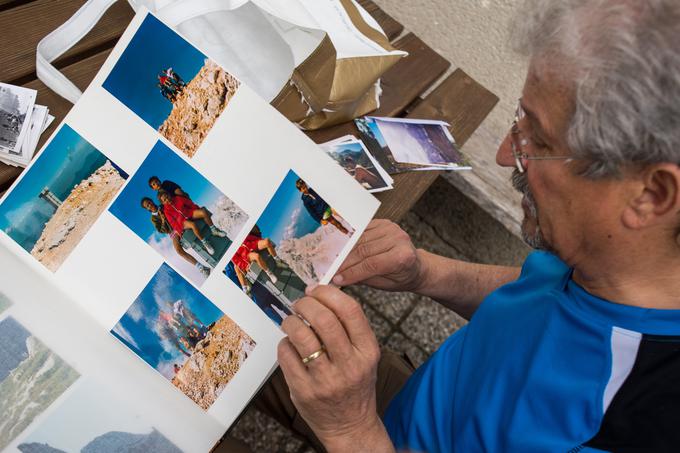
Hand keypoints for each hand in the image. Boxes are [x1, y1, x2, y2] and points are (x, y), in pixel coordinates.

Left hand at [278, 286, 391, 451]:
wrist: (350, 425)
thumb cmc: (355, 383)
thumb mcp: (365, 355)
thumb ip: (350, 328)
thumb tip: (323, 294)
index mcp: (367, 351)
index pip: (350, 310)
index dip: (329, 293)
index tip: (316, 290)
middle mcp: (349, 365)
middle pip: (325, 320)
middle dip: (306, 304)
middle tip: (300, 304)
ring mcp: (325, 380)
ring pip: (301, 336)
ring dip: (291, 321)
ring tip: (291, 321)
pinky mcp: (304, 391)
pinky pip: (286, 355)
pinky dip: (284, 343)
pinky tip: (289, 345)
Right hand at [332, 219, 422, 291]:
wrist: (416, 265)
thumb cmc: (402, 277)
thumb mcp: (385, 284)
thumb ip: (363, 278)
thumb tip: (339, 277)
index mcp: (402, 257)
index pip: (371, 264)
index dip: (351, 272)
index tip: (337, 279)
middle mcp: (398, 239)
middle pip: (363, 251)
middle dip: (345, 262)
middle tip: (331, 271)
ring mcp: (392, 228)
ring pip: (360, 240)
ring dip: (345, 251)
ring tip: (334, 262)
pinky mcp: (384, 223)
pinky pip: (362, 230)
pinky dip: (351, 240)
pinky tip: (343, 249)